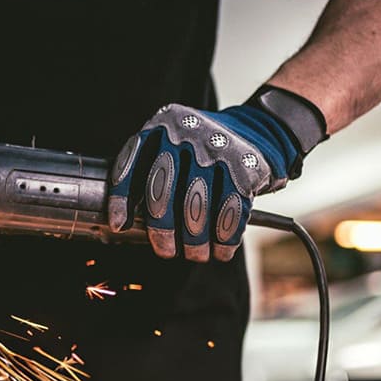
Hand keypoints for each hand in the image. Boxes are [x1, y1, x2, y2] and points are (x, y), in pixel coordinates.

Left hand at [108, 100, 306, 261]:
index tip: (118, 225)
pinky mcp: (246, 166)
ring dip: (195, 241)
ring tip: (195, 254)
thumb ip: (149, 169)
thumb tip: (125, 220)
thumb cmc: (204, 149)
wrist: (261, 129)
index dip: (121, 199)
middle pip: (162, 190)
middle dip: (161, 230)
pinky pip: (229, 212)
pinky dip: (224, 239)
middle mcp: (187, 133)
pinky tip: (220, 250)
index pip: (131, 164)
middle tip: (165, 250)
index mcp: (161, 126)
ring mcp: (217, 149)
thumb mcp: (173, 144)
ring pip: (196, 206)